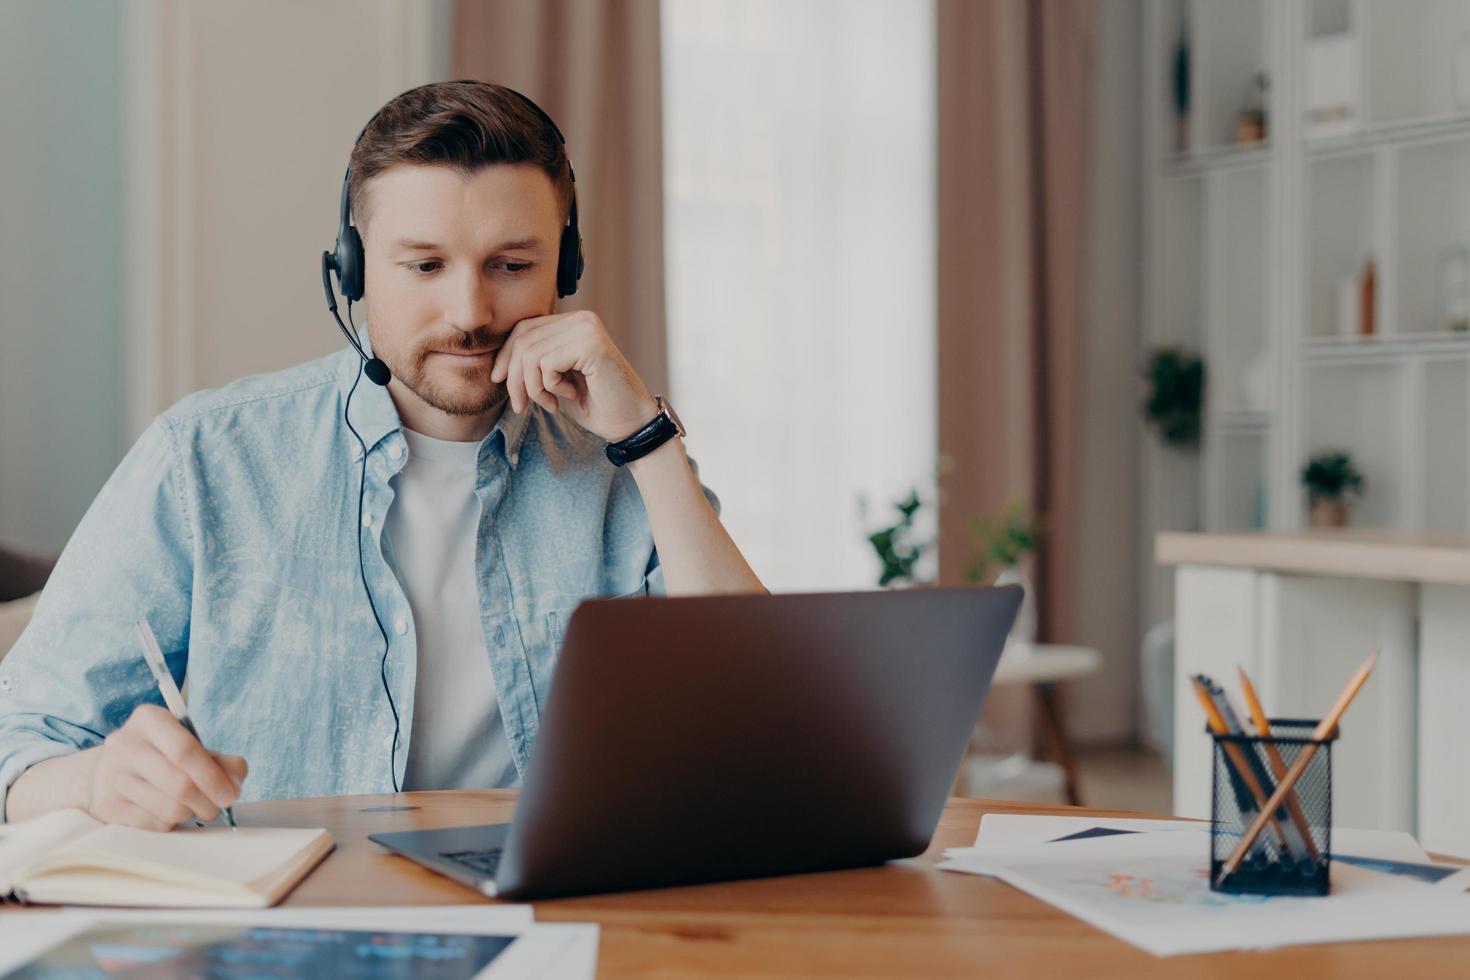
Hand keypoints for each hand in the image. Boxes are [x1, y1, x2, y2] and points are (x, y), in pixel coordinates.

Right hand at [86, 704, 246, 830]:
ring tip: (195, 807)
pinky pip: (153, 824)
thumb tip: (235, 781)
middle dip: (208, 801)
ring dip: (191, 814)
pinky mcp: (106, 805)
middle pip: (179, 783)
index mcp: (149, 719)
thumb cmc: (161, 755)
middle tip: (218, 807)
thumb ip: (220, 760)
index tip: (231, 794)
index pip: (185, 750)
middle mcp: (124, 744)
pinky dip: (171, 823)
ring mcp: (111, 776)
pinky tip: (170, 812)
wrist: (110, 769)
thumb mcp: (191, 745)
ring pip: (168, 808)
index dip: (213, 777)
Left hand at [489, 310, 658, 441]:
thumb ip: (535, 363)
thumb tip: (497, 362)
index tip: (499, 381)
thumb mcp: (556, 380)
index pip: (524, 328)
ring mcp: (587, 328)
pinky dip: (550, 387)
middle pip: (523, 339)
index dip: (506, 355)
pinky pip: (546, 364)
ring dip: (533, 388)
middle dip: (515, 377)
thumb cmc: (595, 405)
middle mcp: (581, 319)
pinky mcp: (590, 344)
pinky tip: (569, 396)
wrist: (630, 424)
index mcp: (573, 322)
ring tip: (551, 403)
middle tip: (520, 406)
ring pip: (531, 354)